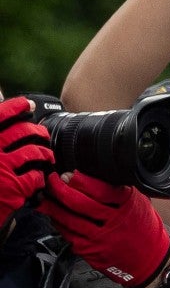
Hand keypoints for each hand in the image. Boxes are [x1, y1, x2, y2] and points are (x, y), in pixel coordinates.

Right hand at [0, 98, 53, 215]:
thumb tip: (0, 99)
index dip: (16, 106)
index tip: (29, 104)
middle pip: (22, 131)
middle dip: (38, 131)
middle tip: (42, 134)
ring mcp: (1, 169)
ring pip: (34, 151)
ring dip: (45, 153)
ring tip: (46, 156)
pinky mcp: (13, 187)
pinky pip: (36, 175)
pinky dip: (40, 176)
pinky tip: (37, 178)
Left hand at [40, 171, 169, 286]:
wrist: (151, 259)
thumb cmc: (144, 228)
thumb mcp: (140, 204)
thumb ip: (119, 192)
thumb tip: (88, 179)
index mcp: (129, 206)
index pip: (100, 190)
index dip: (80, 180)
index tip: (68, 174)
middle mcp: (115, 222)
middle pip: (80, 203)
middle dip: (61, 190)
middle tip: (52, 181)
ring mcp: (101, 239)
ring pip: (69, 220)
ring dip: (54, 207)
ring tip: (47, 197)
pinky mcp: (91, 252)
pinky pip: (69, 235)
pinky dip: (60, 224)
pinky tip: (56, 216)